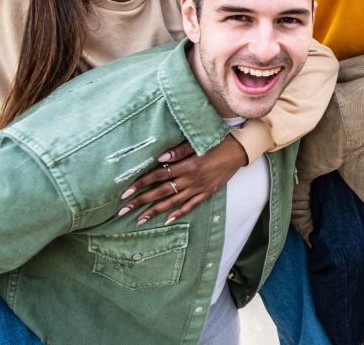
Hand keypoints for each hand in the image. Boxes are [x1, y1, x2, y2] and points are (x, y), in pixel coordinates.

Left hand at [118, 135, 246, 224]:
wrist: (239, 151)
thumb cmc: (217, 142)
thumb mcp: (197, 142)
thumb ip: (178, 151)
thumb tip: (159, 159)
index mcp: (187, 166)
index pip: (158, 176)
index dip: (140, 183)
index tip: (125, 191)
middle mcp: (191, 180)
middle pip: (161, 192)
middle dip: (141, 201)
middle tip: (123, 210)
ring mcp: (199, 188)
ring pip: (173, 202)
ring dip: (155, 211)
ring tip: (140, 219)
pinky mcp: (207, 192)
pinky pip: (191, 205)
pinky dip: (179, 213)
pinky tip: (167, 219)